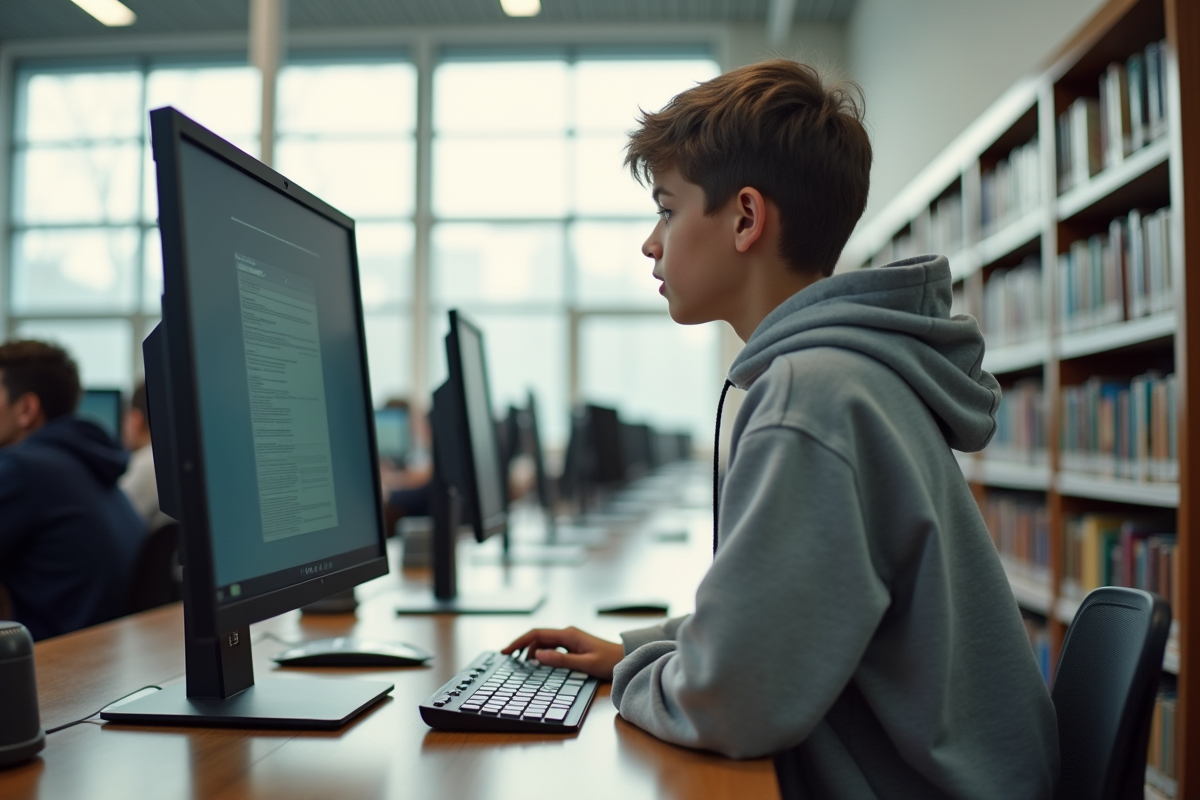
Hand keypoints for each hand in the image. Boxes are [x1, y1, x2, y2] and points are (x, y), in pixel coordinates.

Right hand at [501, 627, 624, 680]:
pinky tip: (537, 662)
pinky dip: (541, 653)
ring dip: (530, 650)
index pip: (536, 634)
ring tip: (519, 662)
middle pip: (538, 637)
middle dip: (521, 645)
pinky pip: (552, 647)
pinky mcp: (573, 645)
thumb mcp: (585, 664)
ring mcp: (570, 639)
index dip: (519, 641)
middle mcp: (567, 634)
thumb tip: (537, 656)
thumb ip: (561, 660)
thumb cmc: (609, 661)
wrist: (626, 659)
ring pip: (544, 642)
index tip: (506, 650)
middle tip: (507, 657)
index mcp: (568, 635)